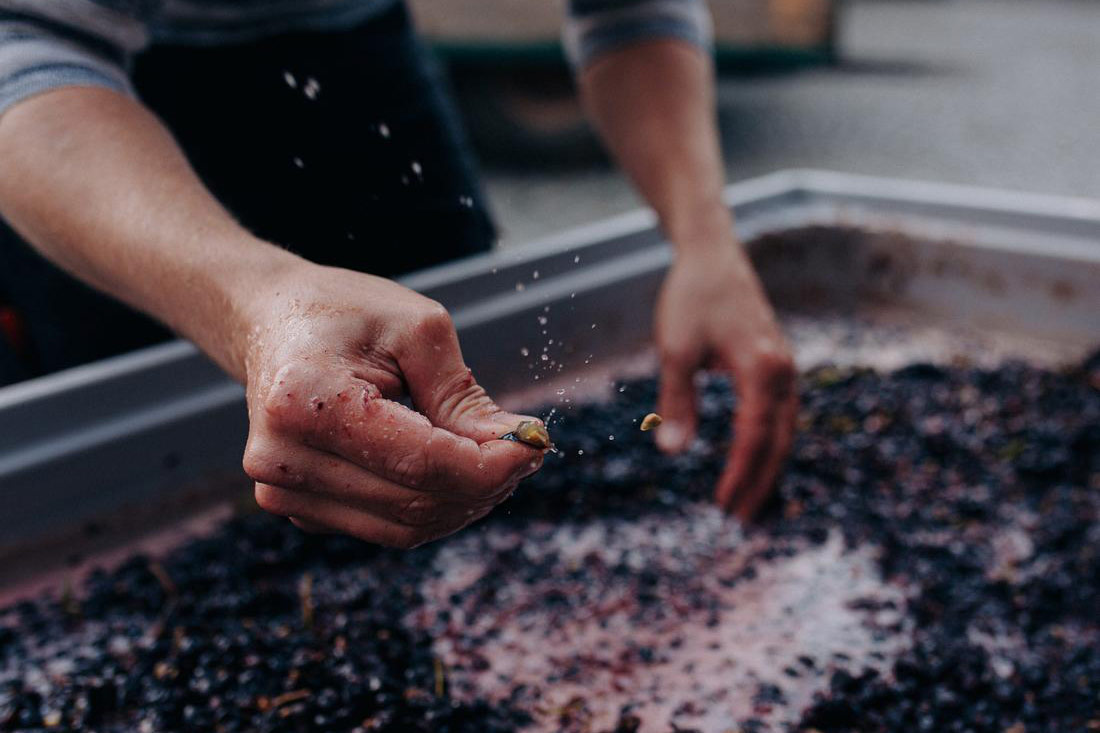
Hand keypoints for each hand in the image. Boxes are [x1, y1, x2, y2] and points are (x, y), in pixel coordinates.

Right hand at [238, 262, 544, 547]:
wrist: (271, 321)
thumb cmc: (346, 313)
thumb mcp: (416, 330)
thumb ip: (463, 397)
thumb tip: (518, 447)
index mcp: (306, 402)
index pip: (421, 463)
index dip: (490, 466)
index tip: (536, 445)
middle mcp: (283, 459)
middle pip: (416, 503)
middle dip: (486, 484)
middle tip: (524, 449)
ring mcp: (283, 491)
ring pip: (405, 527)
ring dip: (464, 503)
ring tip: (493, 459)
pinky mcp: (297, 508)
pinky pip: (385, 527)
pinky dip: (432, 507)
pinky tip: (451, 470)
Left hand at [654, 237, 796, 520]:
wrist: (712, 254)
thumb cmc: (691, 298)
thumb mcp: (676, 350)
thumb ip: (676, 402)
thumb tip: (671, 451)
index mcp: (763, 369)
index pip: (755, 437)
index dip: (740, 474)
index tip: (723, 505)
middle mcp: (783, 371)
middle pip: (778, 441)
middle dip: (760, 481)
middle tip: (739, 518)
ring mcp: (785, 367)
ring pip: (784, 430)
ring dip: (768, 466)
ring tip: (747, 500)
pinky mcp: (777, 364)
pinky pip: (780, 415)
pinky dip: (769, 443)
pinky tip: (753, 459)